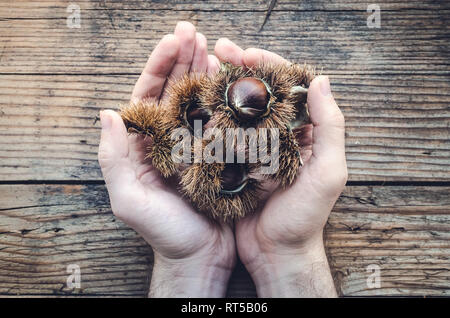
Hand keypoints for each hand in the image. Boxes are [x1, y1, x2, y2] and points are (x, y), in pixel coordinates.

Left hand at [98, 22, 234, 296]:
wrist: (199, 255)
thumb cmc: (164, 232)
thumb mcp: (129, 200)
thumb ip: (112, 158)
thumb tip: (107, 113)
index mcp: (144, 144)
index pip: (147, 95)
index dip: (159, 66)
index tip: (173, 41)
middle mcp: (168, 139)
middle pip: (173, 90)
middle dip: (183, 59)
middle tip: (194, 31)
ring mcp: (194, 144)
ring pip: (198, 100)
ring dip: (203, 71)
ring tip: (213, 45)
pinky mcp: (218, 154)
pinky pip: (220, 120)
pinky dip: (224, 98)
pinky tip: (230, 79)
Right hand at [214, 39, 346, 296]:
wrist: (277, 250)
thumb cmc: (304, 217)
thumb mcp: (328, 172)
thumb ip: (330, 127)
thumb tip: (322, 81)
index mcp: (306, 132)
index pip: (290, 87)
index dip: (270, 66)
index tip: (247, 53)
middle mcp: (282, 134)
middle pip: (262, 91)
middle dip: (241, 67)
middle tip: (220, 49)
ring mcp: (258, 146)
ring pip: (241, 106)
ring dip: (225, 84)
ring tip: (205, 65)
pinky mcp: (238, 160)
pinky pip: (226, 130)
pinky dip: (214, 113)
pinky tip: (198, 100)